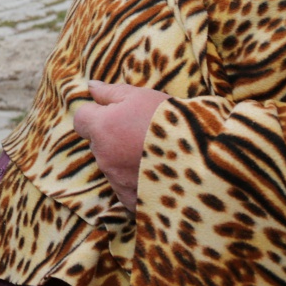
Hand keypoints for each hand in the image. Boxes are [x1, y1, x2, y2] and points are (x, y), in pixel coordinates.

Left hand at [73, 80, 170, 211]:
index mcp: (101, 128)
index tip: (116, 114)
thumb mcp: (140, 96)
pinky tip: (155, 175)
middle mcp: (103, 156)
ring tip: (154, 154)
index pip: (81, 120)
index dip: (97, 115)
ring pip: (111, 166)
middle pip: (97, 144)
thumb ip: (110, 92)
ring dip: (124, 160)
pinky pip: (124, 191)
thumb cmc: (170, 119)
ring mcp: (116, 180)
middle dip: (111, 138)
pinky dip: (135, 183)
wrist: (204, 154)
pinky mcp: (131, 199)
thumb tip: (90, 86)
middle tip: (141, 133)